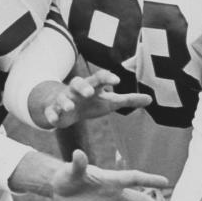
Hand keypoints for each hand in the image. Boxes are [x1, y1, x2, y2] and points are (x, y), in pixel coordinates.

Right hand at [31, 70, 151, 128]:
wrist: (65, 108)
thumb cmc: (91, 103)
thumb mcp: (109, 102)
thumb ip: (128, 100)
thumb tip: (151, 99)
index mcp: (91, 86)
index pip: (99, 78)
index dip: (107, 78)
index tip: (117, 82)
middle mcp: (76, 91)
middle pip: (78, 83)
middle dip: (83, 86)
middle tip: (89, 91)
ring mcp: (64, 100)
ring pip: (62, 97)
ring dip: (65, 101)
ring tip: (70, 107)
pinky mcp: (54, 111)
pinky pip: (51, 112)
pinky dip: (51, 116)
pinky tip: (54, 122)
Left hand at [48, 149, 167, 200]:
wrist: (61, 188)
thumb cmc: (68, 175)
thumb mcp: (72, 170)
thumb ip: (78, 164)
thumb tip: (77, 154)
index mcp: (112, 179)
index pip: (134, 178)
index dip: (149, 179)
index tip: (166, 181)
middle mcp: (116, 193)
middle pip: (138, 200)